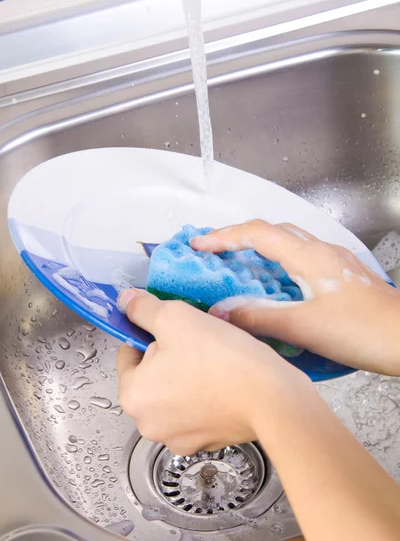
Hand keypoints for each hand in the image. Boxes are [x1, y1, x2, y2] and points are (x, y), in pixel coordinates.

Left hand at [116, 289, 310, 455]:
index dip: (151, 334)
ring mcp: (177, 438)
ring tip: (213, 362)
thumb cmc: (221, 358)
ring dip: (186, 376)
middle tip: (196, 344)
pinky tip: (223, 383)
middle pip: (150, 375)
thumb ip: (143, 308)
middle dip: (169, 357)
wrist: (272, 398)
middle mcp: (147, 424)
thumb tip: (125, 301)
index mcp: (132, 395)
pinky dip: (204, 397)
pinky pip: (196, 411)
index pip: (129, 352)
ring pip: (173, 393)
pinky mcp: (204, 443)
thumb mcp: (175, 318)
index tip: (176, 329)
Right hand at [191, 220, 399, 375]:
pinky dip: (279, 262)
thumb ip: (259, 316)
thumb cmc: (363, 330)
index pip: (256, 234)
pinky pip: (301, 257)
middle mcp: (320, 251)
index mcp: (307, 256)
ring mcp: (334, 261)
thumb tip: (220, 311)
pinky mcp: (342, 275)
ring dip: (260, 247)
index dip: (223, 236)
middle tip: (214, 251)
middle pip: (272, 231)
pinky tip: (277, 284)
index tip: (198, 244)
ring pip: (289, 242)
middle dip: (239, 237)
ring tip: (239, 263)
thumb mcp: (303, 326)